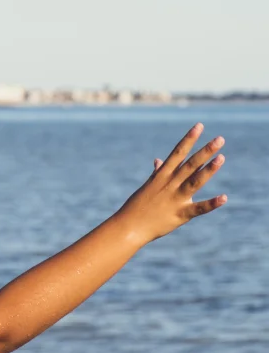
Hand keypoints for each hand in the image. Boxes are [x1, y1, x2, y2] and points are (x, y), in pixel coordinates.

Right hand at [116, 123, 226, 244]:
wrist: (129, 226)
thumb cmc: (138, 206)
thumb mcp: (148, 185)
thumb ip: (157, 172)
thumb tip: (158, 160)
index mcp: (162, 175)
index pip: (178, 153)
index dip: (189, 139)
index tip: (199, 126)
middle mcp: (170, 184)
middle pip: (190, 164)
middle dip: (205, 151)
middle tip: (220, 139)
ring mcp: (175, 199)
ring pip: (194, 182)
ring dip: (209, 170)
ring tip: (222, 158)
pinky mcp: (180, 214)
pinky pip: (198, 208)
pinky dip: (211, 204)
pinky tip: (224, 197)